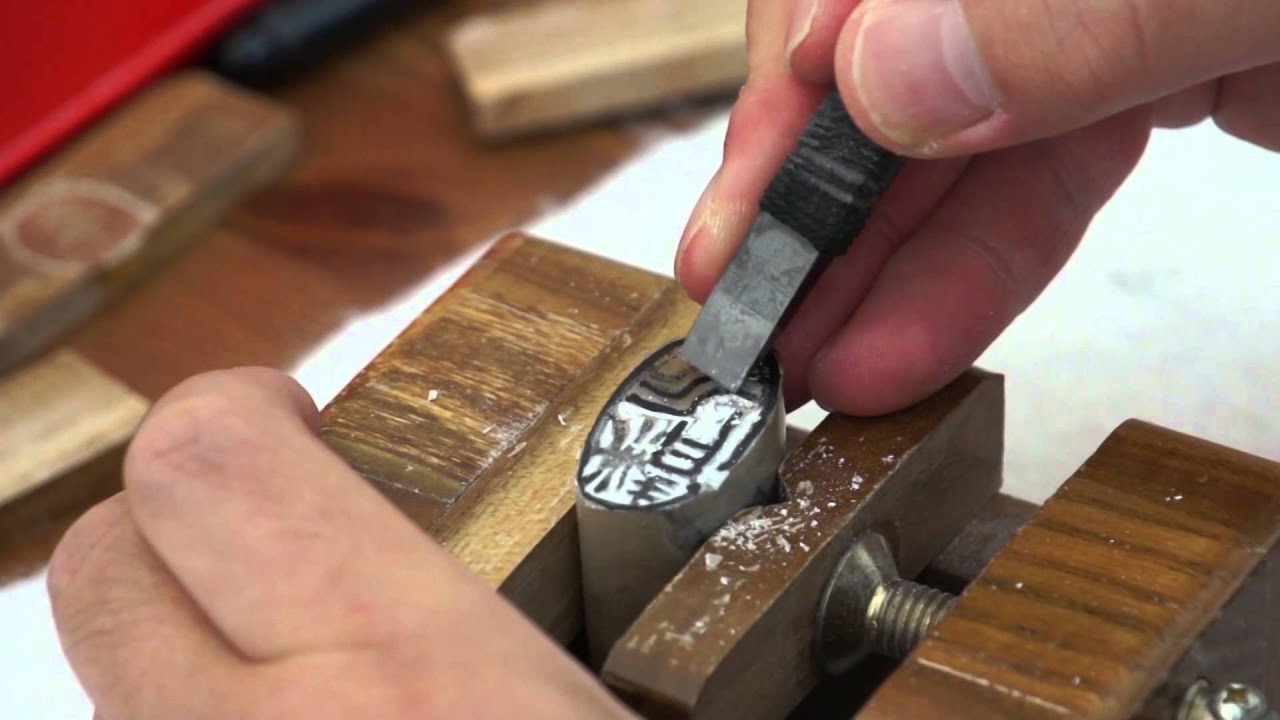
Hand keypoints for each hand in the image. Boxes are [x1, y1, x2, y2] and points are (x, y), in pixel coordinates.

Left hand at [47, 368, 633, 719]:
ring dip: (186, 636)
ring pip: (115, 673)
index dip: (233, 410)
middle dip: (173, 518)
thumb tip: (505, 541)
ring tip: (303, 659)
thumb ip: (532, 611)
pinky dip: (201, 718)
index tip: (292, 416)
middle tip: (282, 532)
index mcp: (406, 672)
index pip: (211, 461)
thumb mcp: (601, 704)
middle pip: (103, 564)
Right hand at [676, 0, 1278, 414]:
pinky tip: (903, 342)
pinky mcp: (1141, 84)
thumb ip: (1067, 10)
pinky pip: (1031, 182)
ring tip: (816, 367)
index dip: (791, 85)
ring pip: (949, 149)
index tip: (746, 203)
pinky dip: (969, 269)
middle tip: (753, 320)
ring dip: (876, 272)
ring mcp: (1096, 21)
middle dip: (811, 210)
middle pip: (884, 77)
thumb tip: (879, 75)